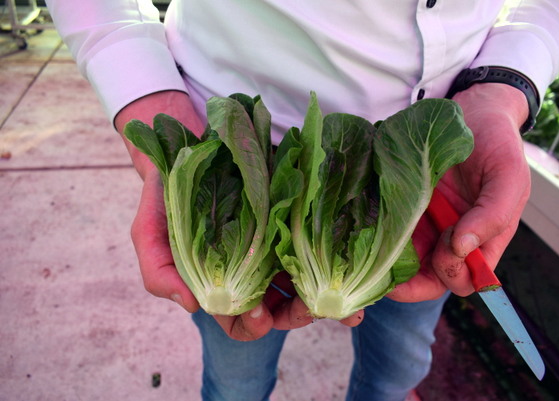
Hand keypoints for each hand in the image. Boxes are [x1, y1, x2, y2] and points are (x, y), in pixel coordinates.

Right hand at [117, 91, 357, 339]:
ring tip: (342, 303)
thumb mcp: (149, 234)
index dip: (250, 324)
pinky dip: (334, 261)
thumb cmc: (167, 196)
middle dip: (296, 316)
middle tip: (312, 310)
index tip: (260, 315)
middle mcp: (252, 269)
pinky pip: (317, 245)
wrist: (187, 148)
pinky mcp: (293, 219)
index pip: (238, 319)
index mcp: (221, 281)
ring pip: (303, 282)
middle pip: (279, 307)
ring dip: (324, 298)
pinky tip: (349, 266)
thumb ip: (159, 272)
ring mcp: (275, 244)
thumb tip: (191, 305)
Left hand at [388, 83, 531, 301]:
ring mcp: (426, 226)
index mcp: (483, 240)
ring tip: (368, 257)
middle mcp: (453, 239)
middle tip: (389, 266)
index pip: (465, 279)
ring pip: (405, 263)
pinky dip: (377, 240)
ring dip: (388, 266)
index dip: (451, 273)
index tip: (444, 248)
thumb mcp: (507, 176)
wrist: (473, 111)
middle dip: (411, 282)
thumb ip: (493, 214)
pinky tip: (365, 233)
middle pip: (430, 279)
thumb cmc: (496, 144)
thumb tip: (463, 249)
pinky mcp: (404, 209)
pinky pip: (389, 234)